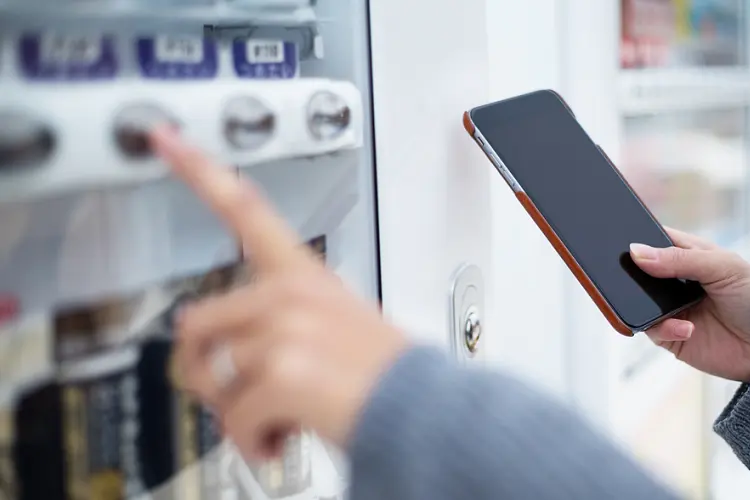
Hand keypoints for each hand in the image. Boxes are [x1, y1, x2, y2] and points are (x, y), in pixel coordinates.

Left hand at [151, 127, 407, 459]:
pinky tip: (277, 438)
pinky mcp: (281, 372)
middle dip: (204, 372)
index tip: (165, 139)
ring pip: (211, 378)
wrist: (421, 411)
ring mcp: (283, 329)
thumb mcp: (334, 327)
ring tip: (274, 418)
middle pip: (195, 324)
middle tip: (237, 395)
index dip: (199, 169)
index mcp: (302, 274)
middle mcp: (289, 293)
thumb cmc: (381, 374)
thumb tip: (224, 358)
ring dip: (235, 413)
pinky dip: (250, 440)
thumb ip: (275, 325)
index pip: (246, 206)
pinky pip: (232, 417)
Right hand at [630, 229, 749, 381]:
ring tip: (662, 307)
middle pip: (638, 271)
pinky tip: (687, 328)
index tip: (623, 241)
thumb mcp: (724, 268)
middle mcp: (675, 280)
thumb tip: (636, 252)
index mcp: (688, 255)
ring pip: (637, 301)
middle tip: (627, 276)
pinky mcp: (670, 334)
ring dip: (642, 303)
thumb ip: (681, 259)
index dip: (637, 238)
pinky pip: (651, 329)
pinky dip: (664, 328)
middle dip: (630, 273)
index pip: (654, 239)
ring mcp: (670, 308)